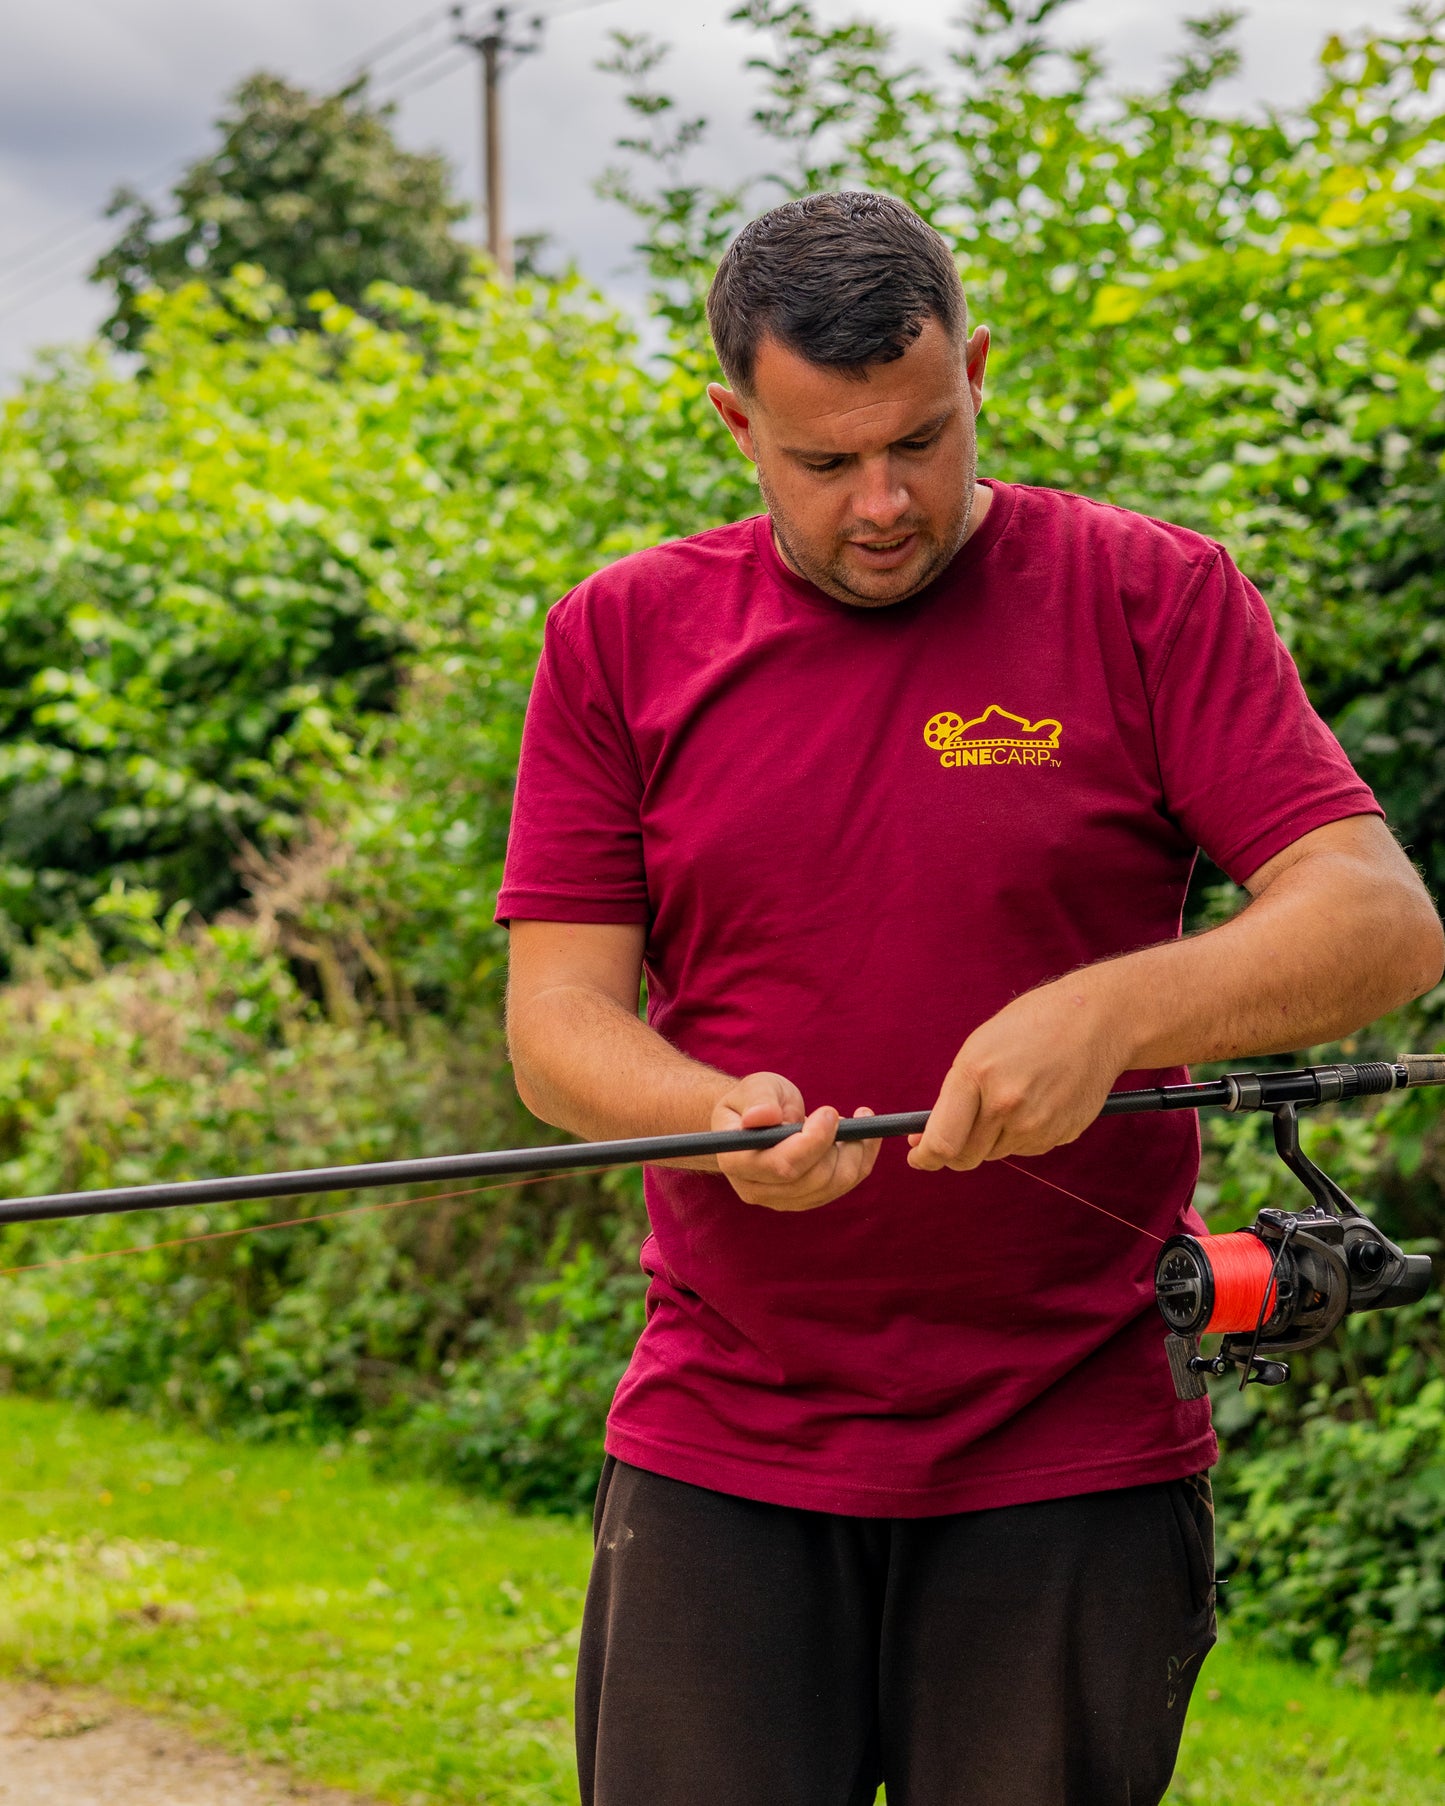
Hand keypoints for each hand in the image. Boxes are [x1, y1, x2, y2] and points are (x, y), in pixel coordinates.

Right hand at [713, 1072, 879, 1210]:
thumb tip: (764, 1116)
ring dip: (853, 1152)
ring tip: (850, 1122)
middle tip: (846, 1115)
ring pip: (832, 1186)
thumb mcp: (754, 1088)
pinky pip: (843, 1186)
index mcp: (735, 1161)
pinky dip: (860, 1159)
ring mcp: (781, 1200)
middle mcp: (755, 1188)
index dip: (812, 1142)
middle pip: (811, 1180)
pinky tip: (857, 1136)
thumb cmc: (753, 1100)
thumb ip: (759, 1100)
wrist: (754, 1119)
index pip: (781, 1165)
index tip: (829, 1112)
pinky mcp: (805, 1200)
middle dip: (838, 1145)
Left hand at [908, 975, 1130, 1171]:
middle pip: (967, 1157)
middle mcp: (1006, 1104)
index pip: (942, 1141)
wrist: (1096, 1021)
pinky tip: (1038, 1099)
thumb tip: (925, 1141)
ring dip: (993, 1138)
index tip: (919, 1158)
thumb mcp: (979, 1048)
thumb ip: (953, 1097)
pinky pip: (1028, 1148)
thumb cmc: (1030, 1027)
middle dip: (956, 1150)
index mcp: (975, 1075)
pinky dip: (1023, 1133)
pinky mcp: (1061, 1133)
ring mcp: (1036, 1123)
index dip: (926, 1157)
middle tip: (957, 1134)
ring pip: (997, 1152)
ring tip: (1012, 1095)